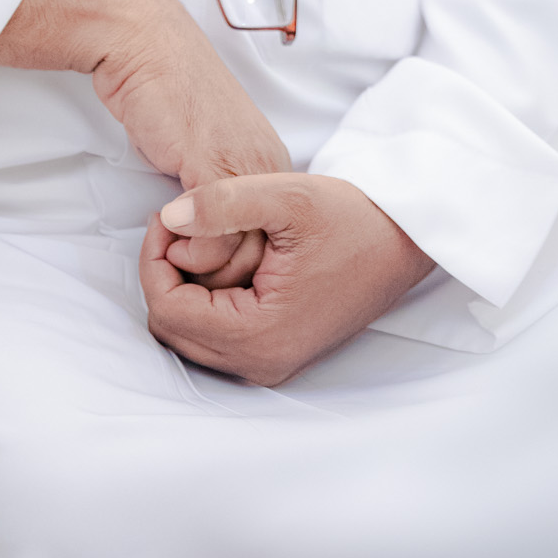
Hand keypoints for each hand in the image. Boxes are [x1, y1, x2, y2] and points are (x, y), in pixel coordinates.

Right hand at [0, 0, 289, 283]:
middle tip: (182, 267)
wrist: (143, 42)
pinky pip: (214, 239)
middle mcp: (266, 168)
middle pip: (262, 254)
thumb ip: (212, 182)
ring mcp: (243, 170)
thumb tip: (204, 227)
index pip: (272, 239)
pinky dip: (186, 249)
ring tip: (171, 251)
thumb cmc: (164, 87)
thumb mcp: (200, 142)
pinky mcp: (211, 169)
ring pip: (241, 256)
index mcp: (269, 163)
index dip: (234, 262)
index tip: (198, 259)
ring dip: (201, 268)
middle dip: (220, 276)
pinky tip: (161, 226)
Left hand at [140, 173, 433, 385]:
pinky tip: (224, 257)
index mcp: (259, 334)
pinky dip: (206, 299)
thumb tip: (169, 218)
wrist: (404, 239)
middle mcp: (262, 363)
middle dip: (164, 274)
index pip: (167, 310)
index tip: (168, 216)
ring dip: (184, 286)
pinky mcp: (279, 351)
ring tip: (202, 235)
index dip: (153, 259)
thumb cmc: (352, 217)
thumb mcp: (285, 194)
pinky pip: (216, 336)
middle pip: (172, 330)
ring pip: (191, 335)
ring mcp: (271, 363)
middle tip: (180, 224)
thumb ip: (221, 203)